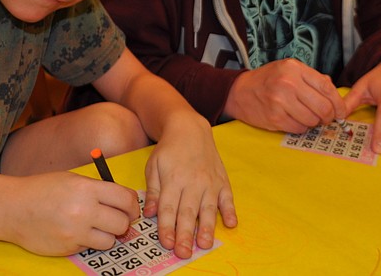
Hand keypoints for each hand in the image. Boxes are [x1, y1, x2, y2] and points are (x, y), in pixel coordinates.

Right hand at [5, 171, 139, 255]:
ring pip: (110, 240)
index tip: (131, 207)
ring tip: (95, 226)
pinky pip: (90, 247)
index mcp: (87, 189)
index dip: (132, 204)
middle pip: (122, 223)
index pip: (125, 199)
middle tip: (116, 218)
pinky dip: (88, 241)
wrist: (14, 208)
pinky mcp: (68, 248)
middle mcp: (83, 211)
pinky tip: (76, 231)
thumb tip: (124, 200)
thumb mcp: (73, 180)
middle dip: (123, 221)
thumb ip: (99, 189)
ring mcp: (75, 232)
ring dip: (107, 234)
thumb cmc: (43, 190)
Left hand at [142, 114, 236, 258]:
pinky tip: (231, 223)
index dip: (166, 227)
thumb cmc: (169, 150)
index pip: (168, 208)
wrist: (190, 128)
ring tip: (205, 244)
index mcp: (172, 179)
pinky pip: (227, 198)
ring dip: (207, 228)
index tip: (166, 243)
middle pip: (187, 212)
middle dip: (185, 234)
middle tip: (184, 252)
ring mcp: (209, 182)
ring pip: (208, 208)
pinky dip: (229, 210)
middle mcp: (192, 182)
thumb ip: (153, 191)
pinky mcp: (222, 181)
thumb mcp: (153, 166)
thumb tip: (149, 213)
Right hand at [224, 59, 345, 132]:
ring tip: (305, 116)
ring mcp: (280, 101)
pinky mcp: (274, 117)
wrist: (240, 91)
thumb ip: (313, 79)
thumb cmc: (268, 80)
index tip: (341, 112)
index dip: (338, 103)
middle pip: (323, 107)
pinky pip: (299, 128)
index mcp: (295, 68)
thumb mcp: (290, 70)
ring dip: (313, 122)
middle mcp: (288, 83)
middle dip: (328, 116)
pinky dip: (301, 127)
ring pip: (312, 120)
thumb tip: (335, 97)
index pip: (326, 87)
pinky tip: (294, 119)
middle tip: (325, 118)